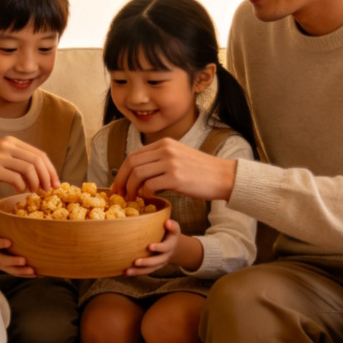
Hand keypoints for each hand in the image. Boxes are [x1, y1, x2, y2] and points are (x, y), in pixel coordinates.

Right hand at [0, 136, 59, 195]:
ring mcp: (0, 156)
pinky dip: (22, 186)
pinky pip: (16, 178)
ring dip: (37, 183)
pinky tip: (20, 191)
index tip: (55, 182)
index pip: (39, 154)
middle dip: (48, 176)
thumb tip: (37, 177)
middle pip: (37, 160)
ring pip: (29, 169)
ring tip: (36, 192)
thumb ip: (17, 163)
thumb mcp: (0, 158)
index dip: (50, 169)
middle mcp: (7, 146)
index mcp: (11, 142)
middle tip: (50, 190)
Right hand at [0, 209, 36, 276]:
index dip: (0, 243)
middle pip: (2, 261)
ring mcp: (0, 264)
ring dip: (21, 271)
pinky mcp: (7, 269)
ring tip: (33, 270)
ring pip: (10, 270)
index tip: (9, 242)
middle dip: (13, 261)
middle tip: (24, 260)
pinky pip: (16, 273)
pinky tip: (36, 274)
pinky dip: (25, 275)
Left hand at [111, 138, 236, 201]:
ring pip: (138, 174)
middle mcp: (166, 150)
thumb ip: (160, 159)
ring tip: (133, 199)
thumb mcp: (179, 156)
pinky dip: (146, 194)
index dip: (123, 171)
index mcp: (164, 143)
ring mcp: (171, 163)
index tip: (119, 185)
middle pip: (132, 163)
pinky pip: (151, 186)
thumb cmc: (201, 171)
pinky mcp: (176, 177)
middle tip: (119, 194)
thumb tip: (139, 171)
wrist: (223, 176)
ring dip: (132, 189)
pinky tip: (150, 199)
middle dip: (122, 180)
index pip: (134, 155)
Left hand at [125, 217, 181, 275]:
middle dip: (146, 262)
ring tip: (127, 271)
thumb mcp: (174, 229)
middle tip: (136, 262)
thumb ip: (172, 225)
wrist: (175, 248)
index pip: (165, 248)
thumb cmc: (171, 234)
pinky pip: (145, 271)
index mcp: (170, 247)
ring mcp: (159, 263)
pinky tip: (125, 273)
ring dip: (138, 271)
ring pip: (149, 269)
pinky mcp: (153, 267)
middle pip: (156, 262)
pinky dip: (136, 273)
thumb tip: (167, 222)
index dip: (158, 247)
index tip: (149, 246)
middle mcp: (165, 257)